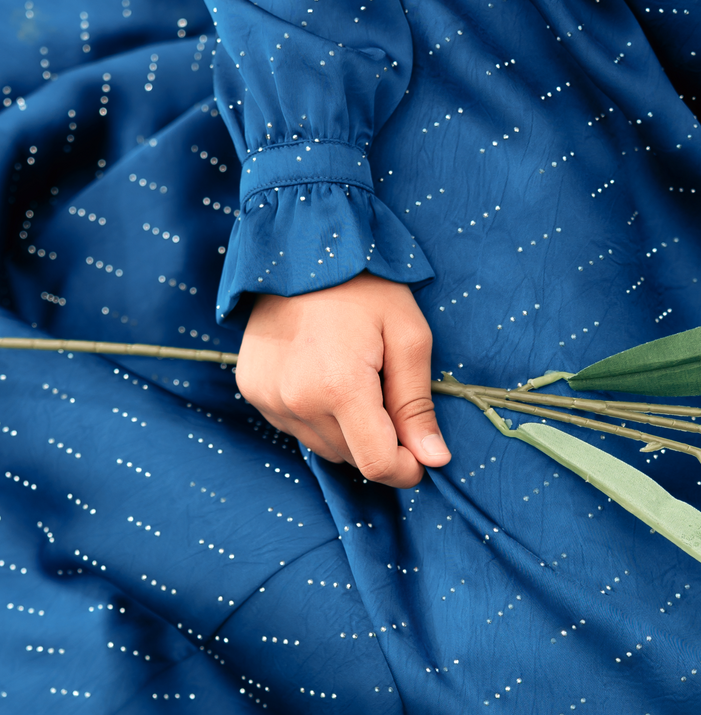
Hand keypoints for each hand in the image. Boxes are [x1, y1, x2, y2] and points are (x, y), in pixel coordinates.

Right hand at [236, 273, 450, 487]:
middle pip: (352, 457)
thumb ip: (417, 404)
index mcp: (340, 387)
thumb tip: (434, 460)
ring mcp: (268, 397)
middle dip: (380, 442)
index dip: (407, 469)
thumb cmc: (365, 285)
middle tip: (388, 392)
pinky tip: (325, 376)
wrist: (300, 245)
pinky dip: (317, 416)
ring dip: (348, 431)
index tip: (422, 454)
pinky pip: (295, 426)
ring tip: (356, 377)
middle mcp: (297, 400)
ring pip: (323, 446)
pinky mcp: (252, 389)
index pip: (377, 464)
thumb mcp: (408, 336)